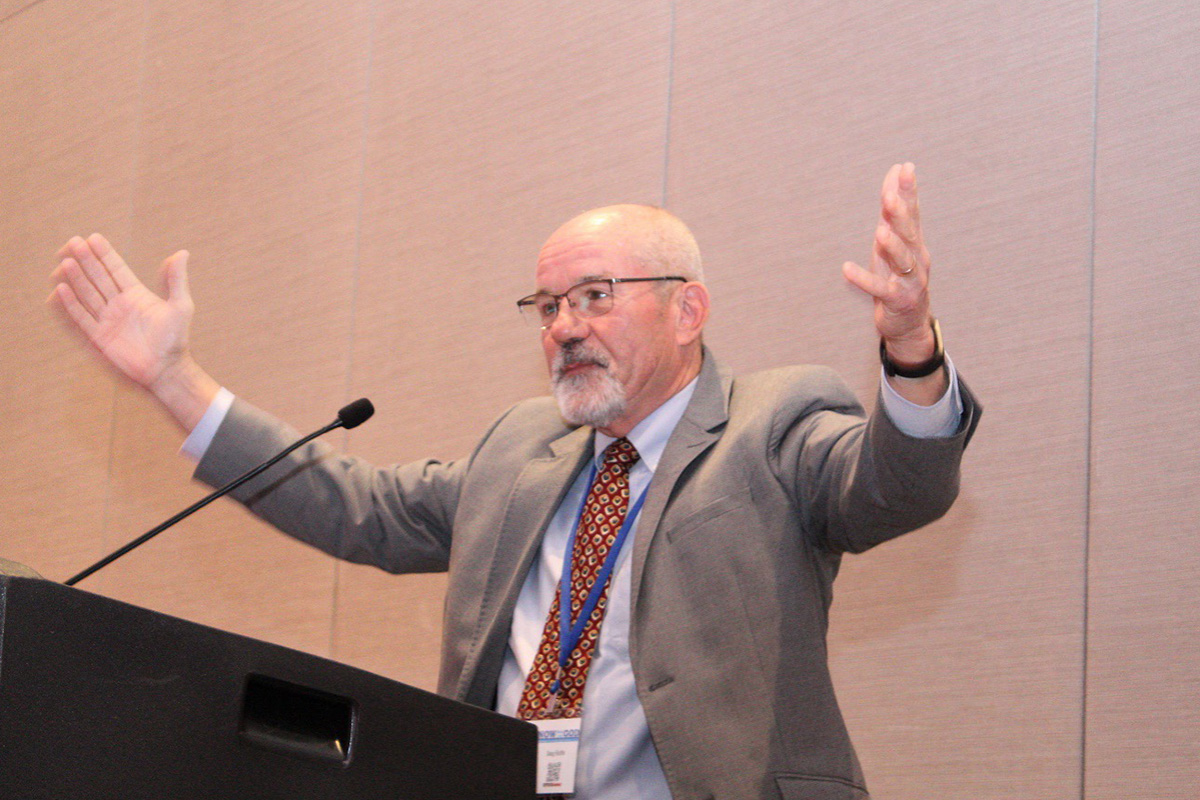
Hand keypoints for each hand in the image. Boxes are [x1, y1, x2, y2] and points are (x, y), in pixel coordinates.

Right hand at [49, 234, 217, 430]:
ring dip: (76, 278)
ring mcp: (108, 320)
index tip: (92, 237)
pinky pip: (81, 318)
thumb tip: (182, 252)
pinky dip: (70, 305)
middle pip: (98, 278)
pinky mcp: (99, 337)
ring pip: (87, 294)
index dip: (105, 254)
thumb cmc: (176, 339)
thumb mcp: (180, 306)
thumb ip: (177, 280)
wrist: (167, 370)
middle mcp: (119, 305)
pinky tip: (60, 289)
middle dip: (86, 260)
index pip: (116, 270)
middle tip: (73, 242)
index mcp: (136, 295)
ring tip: (66, 261)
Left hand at [843, 163, 945, 401]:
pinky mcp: (897, 300)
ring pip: (904, 260)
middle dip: (901, 214)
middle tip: (890, 197)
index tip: (905, 168)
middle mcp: (917, 258)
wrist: (909, 323)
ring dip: (892, 246)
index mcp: (914, 242)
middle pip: (910, 233)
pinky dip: (864, 279)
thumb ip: (893, 209)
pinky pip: (880, 289)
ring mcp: (910, 280)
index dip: (909, 191)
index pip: (913, 212)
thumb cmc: (898, 276)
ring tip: (880, 231)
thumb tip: (895, 172)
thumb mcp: (893, 240)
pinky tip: (847, 269)